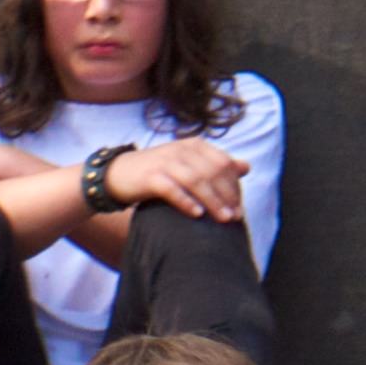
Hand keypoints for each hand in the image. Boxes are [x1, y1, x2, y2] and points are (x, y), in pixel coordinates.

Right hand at [106, 135, 245, 225]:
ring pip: (196, 180)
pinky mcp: (150, 177)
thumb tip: (246, 167)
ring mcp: (165, 162)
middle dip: (227, 195)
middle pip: (213, 172)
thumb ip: (216, 165)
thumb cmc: (159, 173)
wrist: (118, 174)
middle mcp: (182, 150)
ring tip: (223, 219)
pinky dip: (186, 201)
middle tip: (235, 217)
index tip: (240, 207)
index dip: (234, 186)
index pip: (223, 163)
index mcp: (195, 145)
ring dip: (212, 200)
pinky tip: (196, 214)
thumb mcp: (189, 164)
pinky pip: (172, 189)